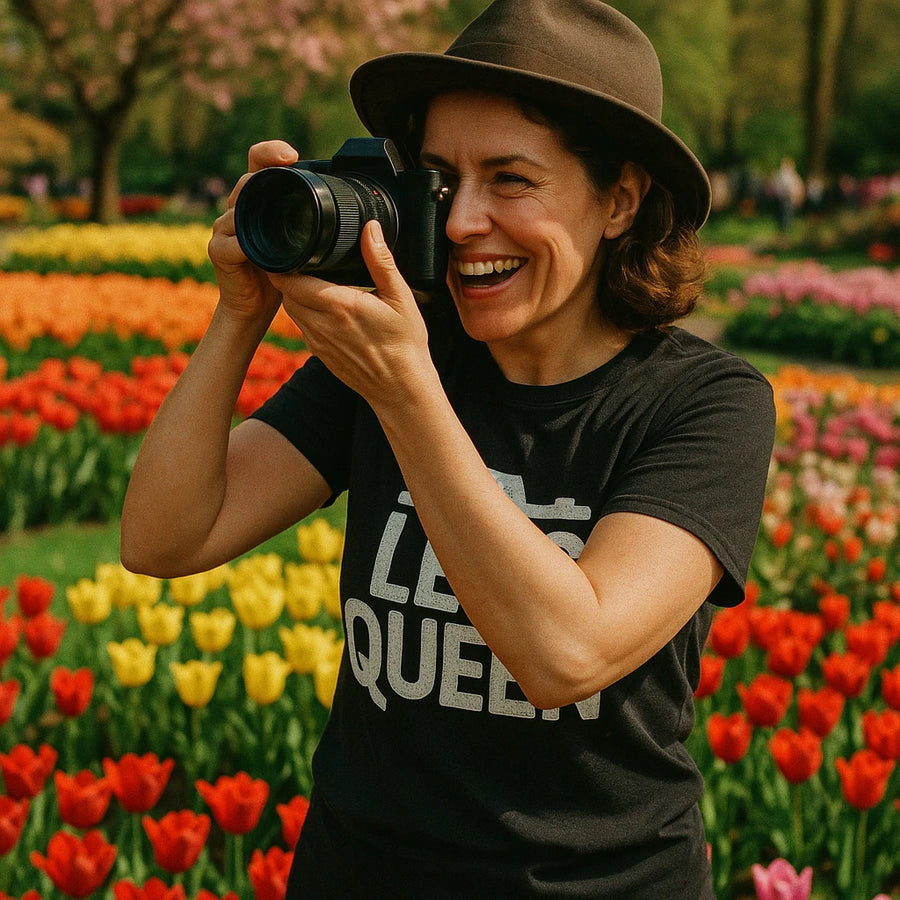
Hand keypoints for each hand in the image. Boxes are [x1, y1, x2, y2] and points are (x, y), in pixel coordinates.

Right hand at [207, 140, 298, 326]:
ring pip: (238, 208)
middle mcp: (238, 209)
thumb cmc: (278, 273)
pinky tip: (261, 253)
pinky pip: (232, 243)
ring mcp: (225, 229)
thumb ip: (307, 222)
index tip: (291, 154)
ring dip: (256, 208)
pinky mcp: (219, 251)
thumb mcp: (298, 243)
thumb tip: (345, 207)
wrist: (255, 306)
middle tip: (287, 172)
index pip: (257, 163)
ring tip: (275, 214)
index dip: (270, 152)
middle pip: (247, 181)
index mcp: (258, 201)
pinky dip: (246, 246)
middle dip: (265, 175)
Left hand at [271, 220, 434, 410]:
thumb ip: (381, 262)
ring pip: (291, 310)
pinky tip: (324, 308)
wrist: (401, 389)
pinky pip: (302, 327)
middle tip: (302, 258)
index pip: (290, 278)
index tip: (292, 248)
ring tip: (311, 279)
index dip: (284, 261)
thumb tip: (370, 229)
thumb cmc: (406, 345)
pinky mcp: (320, 355)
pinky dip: (306, 313)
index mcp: (338, 305)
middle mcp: (321, 324)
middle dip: (289, 274)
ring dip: (296, 294)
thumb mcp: (401, 298)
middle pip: (285, 292)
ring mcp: (318, 343)